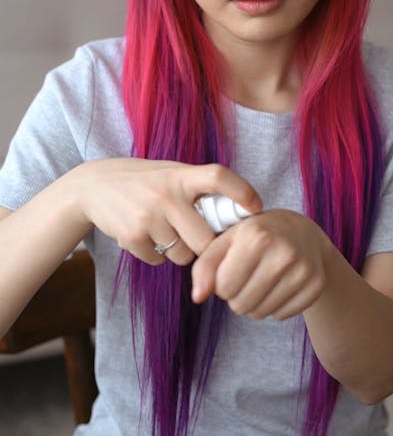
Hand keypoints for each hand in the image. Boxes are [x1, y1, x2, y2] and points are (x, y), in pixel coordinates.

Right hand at [67, 158, 260, 265]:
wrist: (93, 186)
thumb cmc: (143, 181)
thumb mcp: (171, 174)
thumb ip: (197, 189)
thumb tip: (237, 217)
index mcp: (181, 175)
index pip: (218, 178)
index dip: (242, 192)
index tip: (257, 208)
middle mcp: (167, 194)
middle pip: (206, 239)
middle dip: (205, 246)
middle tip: (198, 239)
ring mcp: (149, 216)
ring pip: (183, 255)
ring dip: (179, 252)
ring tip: (164, 232)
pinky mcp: (133, 236)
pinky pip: (159, 261)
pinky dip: (156, 256)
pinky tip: (144, 237)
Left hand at [191, 209, 328, 319]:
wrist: (302, 232)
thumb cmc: (256, 236)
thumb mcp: (227, 240)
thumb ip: (205, 266)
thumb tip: (197, 297)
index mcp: (256, 236)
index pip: (223, 288)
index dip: (222, 282)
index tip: (232, 268)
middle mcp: (283, 252)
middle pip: (240, 305)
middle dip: (237, 295)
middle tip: (248, 274)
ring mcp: (302, 270)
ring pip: (260, 313)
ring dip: (255, 302)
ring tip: (262, 279)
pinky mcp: (315, 285)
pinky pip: (281, 315)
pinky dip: (275, 305)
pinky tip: (279, 284)